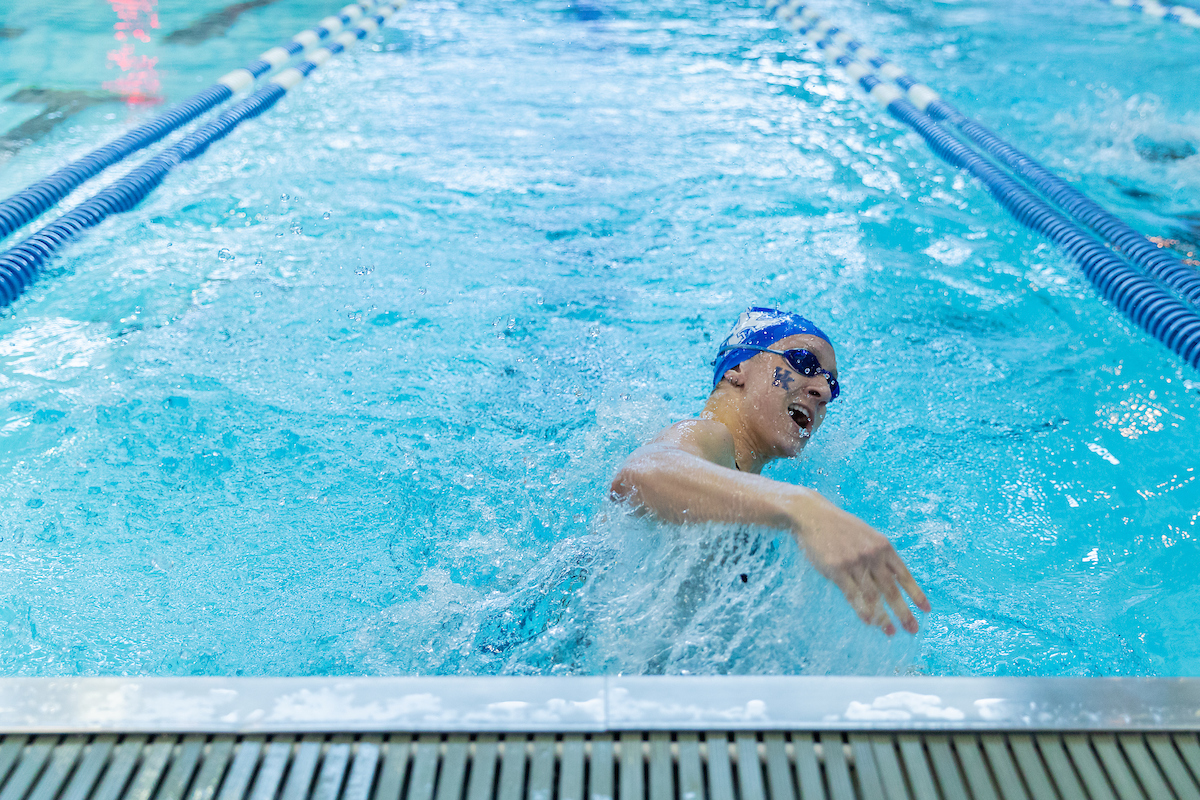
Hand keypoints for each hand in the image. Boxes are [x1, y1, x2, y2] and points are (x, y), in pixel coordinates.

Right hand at [789, 491, 930, 634]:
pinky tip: (869, 621)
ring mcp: (855, 562)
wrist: (813, 516)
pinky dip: (862, 610)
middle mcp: (873, 555)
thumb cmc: (840, 528)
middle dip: (904, 612)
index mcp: (883, 546)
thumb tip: (891, 582)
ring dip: (883, 617)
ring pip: (873, 596)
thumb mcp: (866, 536)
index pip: (904, 575)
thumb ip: (879, 556)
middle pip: (892, 589)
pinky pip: (853, 595)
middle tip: (913, 629)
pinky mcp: (837, 569)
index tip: (926, 610)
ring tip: (891, 632)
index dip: (916, 594)